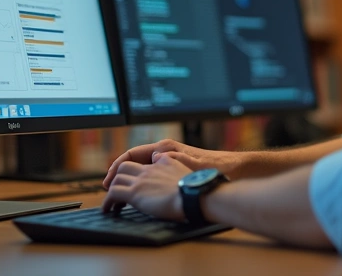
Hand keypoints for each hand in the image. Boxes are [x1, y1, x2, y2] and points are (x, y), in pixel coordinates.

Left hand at [101, 154, 191, 220]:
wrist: (192, 195)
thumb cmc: (191, 186)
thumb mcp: (180, 167)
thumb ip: (167, 161)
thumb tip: (156, 156)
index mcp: (159, 163)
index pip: (139, 162)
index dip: (130, 172)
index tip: (128, 182)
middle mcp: (147, 170)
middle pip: (123, 168)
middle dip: (118, 178)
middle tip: (117, 191)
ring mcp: (139, 181)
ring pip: (116, 180)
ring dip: (112, 191)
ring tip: (111, 204)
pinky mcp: (134, 193)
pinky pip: (113, 193)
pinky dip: (107, 201)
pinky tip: (108, 209)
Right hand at [102, 138, 240, 188]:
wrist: (234, 169)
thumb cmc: (217, 167)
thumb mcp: (194, 164)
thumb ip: (176, 160)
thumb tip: (157, 157)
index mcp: (166, 148)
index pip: (132, 154)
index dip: (117, 166)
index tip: (108, 180)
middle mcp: (165, 152)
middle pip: (133, 160)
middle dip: (118, 173)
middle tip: (107, 189)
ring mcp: (169, 159)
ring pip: (141, 167)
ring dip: (128, 178)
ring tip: (117, 192)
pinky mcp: (174, 168)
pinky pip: (149, 173)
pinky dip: (139, 181)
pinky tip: (137, 193)